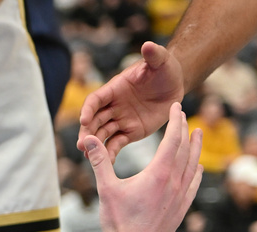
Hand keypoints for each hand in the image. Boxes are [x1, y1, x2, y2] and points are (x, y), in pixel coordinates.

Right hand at [77, 42, 185, 161]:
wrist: (174, 85)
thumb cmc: (165, 70)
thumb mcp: (161, 62)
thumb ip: (154, 55)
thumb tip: (148, 44)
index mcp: (115, 89)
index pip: (95, 100)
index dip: (88, 109)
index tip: (84, 119)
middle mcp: (113, 106)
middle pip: (94, 120)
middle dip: (87, 132)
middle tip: (82, 145)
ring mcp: (120, 120)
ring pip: (102, 134)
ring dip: (94, 145)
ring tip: (88, 156)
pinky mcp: (130, 132)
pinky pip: (117, 144)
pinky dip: (110, 153)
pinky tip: (107, 163)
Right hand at [85, 102, 202, 231]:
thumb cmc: (118, 222)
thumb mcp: (106, 189)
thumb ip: (99, 161)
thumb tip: (87, 140)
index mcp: (159, 173)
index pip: (172, 139)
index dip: (175, 121)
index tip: (177, 107)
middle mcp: (175, 182)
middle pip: (185, 149)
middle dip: (185, 130)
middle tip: (185, 116)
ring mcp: (181, 197)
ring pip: (193, 165)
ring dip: (195, 148)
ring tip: (198, 135)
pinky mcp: (181, 210)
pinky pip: (194, 185)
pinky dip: (197, 172)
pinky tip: (198, 168)